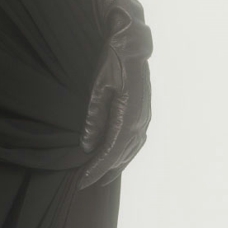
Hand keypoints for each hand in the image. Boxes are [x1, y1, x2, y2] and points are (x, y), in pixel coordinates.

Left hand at [77, 39, 151, 189]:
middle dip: (104, 171)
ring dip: (116, 165)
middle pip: (121, 155)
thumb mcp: (97, 86)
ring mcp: (145, 118)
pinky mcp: (144, 113)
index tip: (82, 181)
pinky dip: (125, 153)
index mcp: (128, 116)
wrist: (132, 45)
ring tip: (101, 176)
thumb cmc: (112, 62)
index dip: (96, 168)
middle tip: (86, 183)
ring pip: (130, 150)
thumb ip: (94, 117)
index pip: (110, 151)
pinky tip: (118, 156)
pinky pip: (135, 141)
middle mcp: (140, 121)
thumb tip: (88, 146)